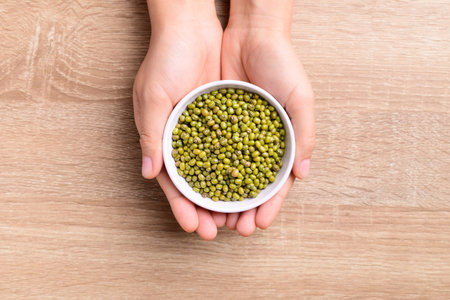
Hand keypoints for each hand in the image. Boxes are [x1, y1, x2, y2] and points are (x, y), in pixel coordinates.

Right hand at [133, 1, 224, 239]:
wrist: (192, 29)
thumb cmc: (165, 60)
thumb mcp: (152, 97)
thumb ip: (151, 136)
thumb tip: (149, 173)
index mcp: (164, 140)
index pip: (174, 183)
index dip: (183, 206)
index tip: (195, 227)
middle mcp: (188, 141)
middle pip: (200, 184)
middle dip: (210, 209)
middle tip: (223, 230)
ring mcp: (210, 132)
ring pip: (221, 172)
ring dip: (230, 196)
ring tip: (242, 217)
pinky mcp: (229, 119)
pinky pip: (238, 149)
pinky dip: (245, 168)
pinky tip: (255, 185)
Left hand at [221, 0, 315, 234]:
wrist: (252, 35)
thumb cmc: (283, 65)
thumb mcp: (300, 98)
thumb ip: (304, 135)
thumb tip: (303, 174)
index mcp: (280, 143)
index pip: (274, 184)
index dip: (268, 206)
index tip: (258, 225)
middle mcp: (255, 144)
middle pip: (247, 185)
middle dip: (241, 209)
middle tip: (232, 229)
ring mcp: (232, 135)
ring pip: (224, 174)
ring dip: (219, 198)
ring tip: (212, 218)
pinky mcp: (212, 122)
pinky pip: (205, 150)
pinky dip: (201, 170)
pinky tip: (196, 186)